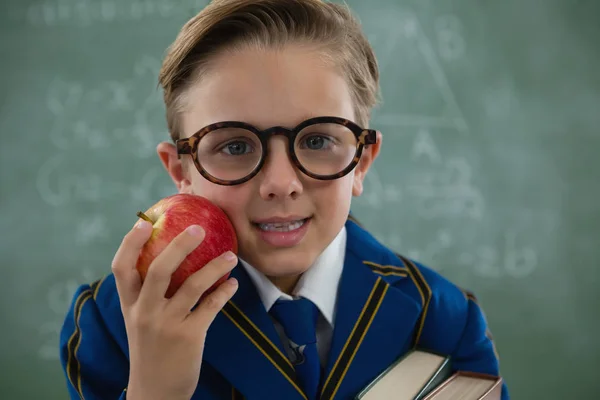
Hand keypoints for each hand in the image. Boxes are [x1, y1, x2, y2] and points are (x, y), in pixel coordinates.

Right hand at [111, 220, 238, 399]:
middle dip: (179, 245)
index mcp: (130, 305)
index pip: (121, 268)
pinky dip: (224, 292)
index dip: (131, 242)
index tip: (145, 221)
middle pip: (158, 270)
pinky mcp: (189, 337)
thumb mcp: (139, 320)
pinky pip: (211, 307)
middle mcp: (144, 312)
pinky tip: (233, 283)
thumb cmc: (150, 349)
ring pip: (192, 286)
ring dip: (214, 267)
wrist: (155, 391)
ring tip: (232, 255)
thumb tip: (168, 256)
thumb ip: (146, 293)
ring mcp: (166, 325)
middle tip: (198, 229)